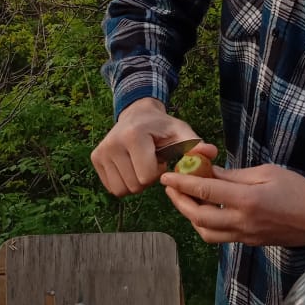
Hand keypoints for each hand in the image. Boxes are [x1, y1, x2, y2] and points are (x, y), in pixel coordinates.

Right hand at [91, 98, 213, 196]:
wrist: (137, 114)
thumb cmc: (163, 127)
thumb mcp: (181, 132)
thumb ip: (195, 145)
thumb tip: (210, 153)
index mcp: (134, 136)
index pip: (148, 176)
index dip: (159, 172)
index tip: (161, 158)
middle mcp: (112, 143)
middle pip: (135, 185)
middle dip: (147, 179)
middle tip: (151, 161)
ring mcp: (101, 151)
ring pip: (122, 190)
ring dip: (136, 182)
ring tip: (141, 163)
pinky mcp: (95, 158)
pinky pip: (113, 188)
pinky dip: (125, 182)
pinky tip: (131, 166)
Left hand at [160, 162, 304, 246]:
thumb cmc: (298, 189)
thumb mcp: (266, 172)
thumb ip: (234, 175)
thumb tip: (209, 172)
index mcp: (247, 199)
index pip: (205, 190)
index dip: (182, 182)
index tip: (167, 176)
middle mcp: (242, 221)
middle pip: (198, 216)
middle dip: (179, 201)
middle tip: (171, 187)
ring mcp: (245, 235)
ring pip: (205, 231)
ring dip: (190, 216)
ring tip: (185, 199)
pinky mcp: (248, 242)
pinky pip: (218, 237)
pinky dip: (205, 225)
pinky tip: (204, 212)